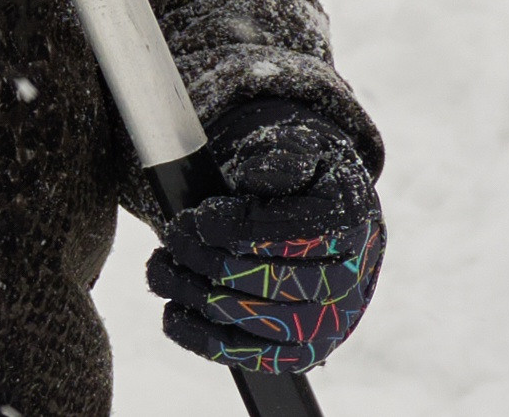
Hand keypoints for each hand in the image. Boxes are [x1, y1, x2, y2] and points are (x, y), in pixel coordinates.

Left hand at [145, 101, 383, 375]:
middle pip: (265, 282)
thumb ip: (286, 157)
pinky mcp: (296, 354)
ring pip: (249, 319)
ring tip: (159, 264)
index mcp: (349, 229)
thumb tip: (259, 178)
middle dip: (206, 258)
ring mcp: (321, 326)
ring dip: (192, 292)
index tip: (199, 216)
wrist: (332, 227)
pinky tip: (171, 311)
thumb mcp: (305, 151)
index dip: (236, 228)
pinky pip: (244, 355)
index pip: (288, 236)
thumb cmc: (309, 183)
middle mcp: (344, 286)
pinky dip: (200, 337)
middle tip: (174, 233)